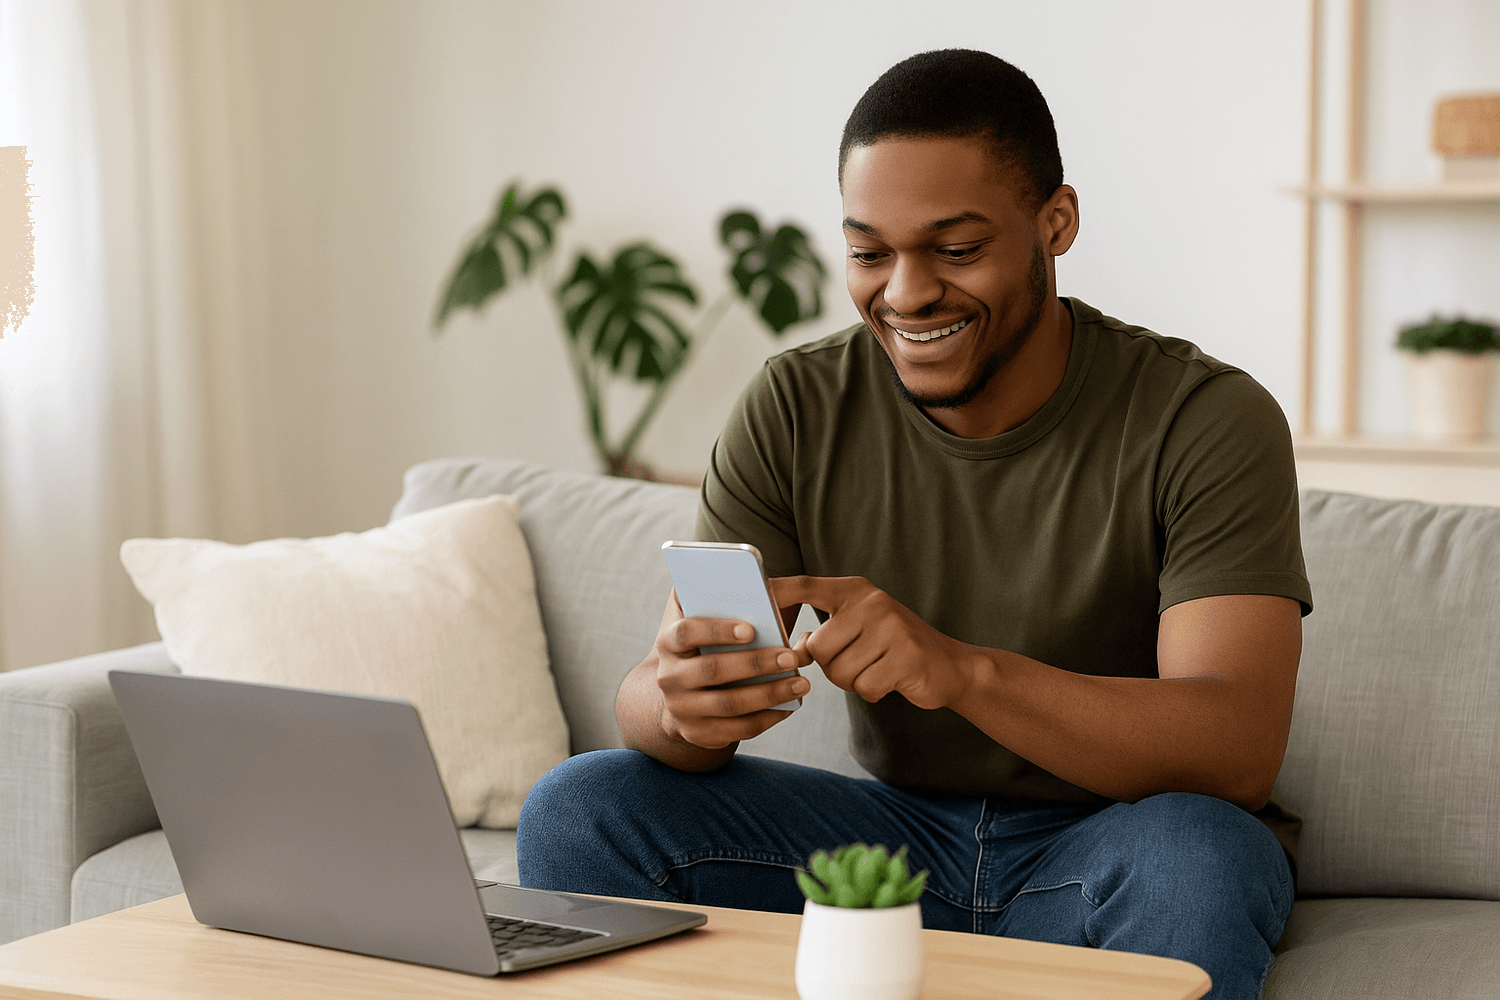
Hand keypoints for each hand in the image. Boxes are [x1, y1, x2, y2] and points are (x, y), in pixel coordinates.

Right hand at [651, 591, 813, 749]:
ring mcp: (682, 710)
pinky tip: (790, 705)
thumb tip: (760, 583)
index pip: (687, 632)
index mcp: (668, 642)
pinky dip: (767, 718)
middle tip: (792, 656)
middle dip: (757, 663)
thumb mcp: (698, 619)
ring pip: (730, 704)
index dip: (718, 630)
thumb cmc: (702, 646)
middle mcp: (669, 678)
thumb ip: (714, 597)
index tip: (752, 628)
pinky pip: (737, 730)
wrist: (678, 694)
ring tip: (802, 682)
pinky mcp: (698, 734)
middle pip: (714, 671)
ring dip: (770, 694)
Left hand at [774, 576, 977, 709]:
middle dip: (830, 666)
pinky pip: (864, 687)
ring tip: (876, 669)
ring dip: (853, 681)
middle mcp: (872, 602)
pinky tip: (890, 681)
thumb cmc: (891, 650)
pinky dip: (873, 692)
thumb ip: (824, 633)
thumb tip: (791, 647)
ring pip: (839, 671)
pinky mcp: (906, 656)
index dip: (775, 595)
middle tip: (857, 663)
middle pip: (818, 647)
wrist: (950, 666)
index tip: (753, 603)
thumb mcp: (857, 630)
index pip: (804, 585)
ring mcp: (891, 627)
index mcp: (855, 590)